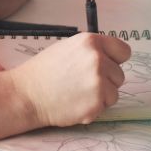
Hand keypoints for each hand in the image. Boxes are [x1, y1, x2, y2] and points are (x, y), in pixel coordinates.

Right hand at [10, 33, 130, 126]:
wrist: (27, 94)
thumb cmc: (44, 71)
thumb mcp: (67, 48)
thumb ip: (91, 51)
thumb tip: (110, 58)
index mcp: (91, 42)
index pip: (123, 51)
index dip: (115, 60)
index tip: (107, 66)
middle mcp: (97, 59)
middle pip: (120, 74)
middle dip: (106, 81)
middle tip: (82, 83)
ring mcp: (98, 82)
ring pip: (114, 92)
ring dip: (101, 96)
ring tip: (77, 93)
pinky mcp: (96, 103)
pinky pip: (105, 107)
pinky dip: (93, 108)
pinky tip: (75, 103)